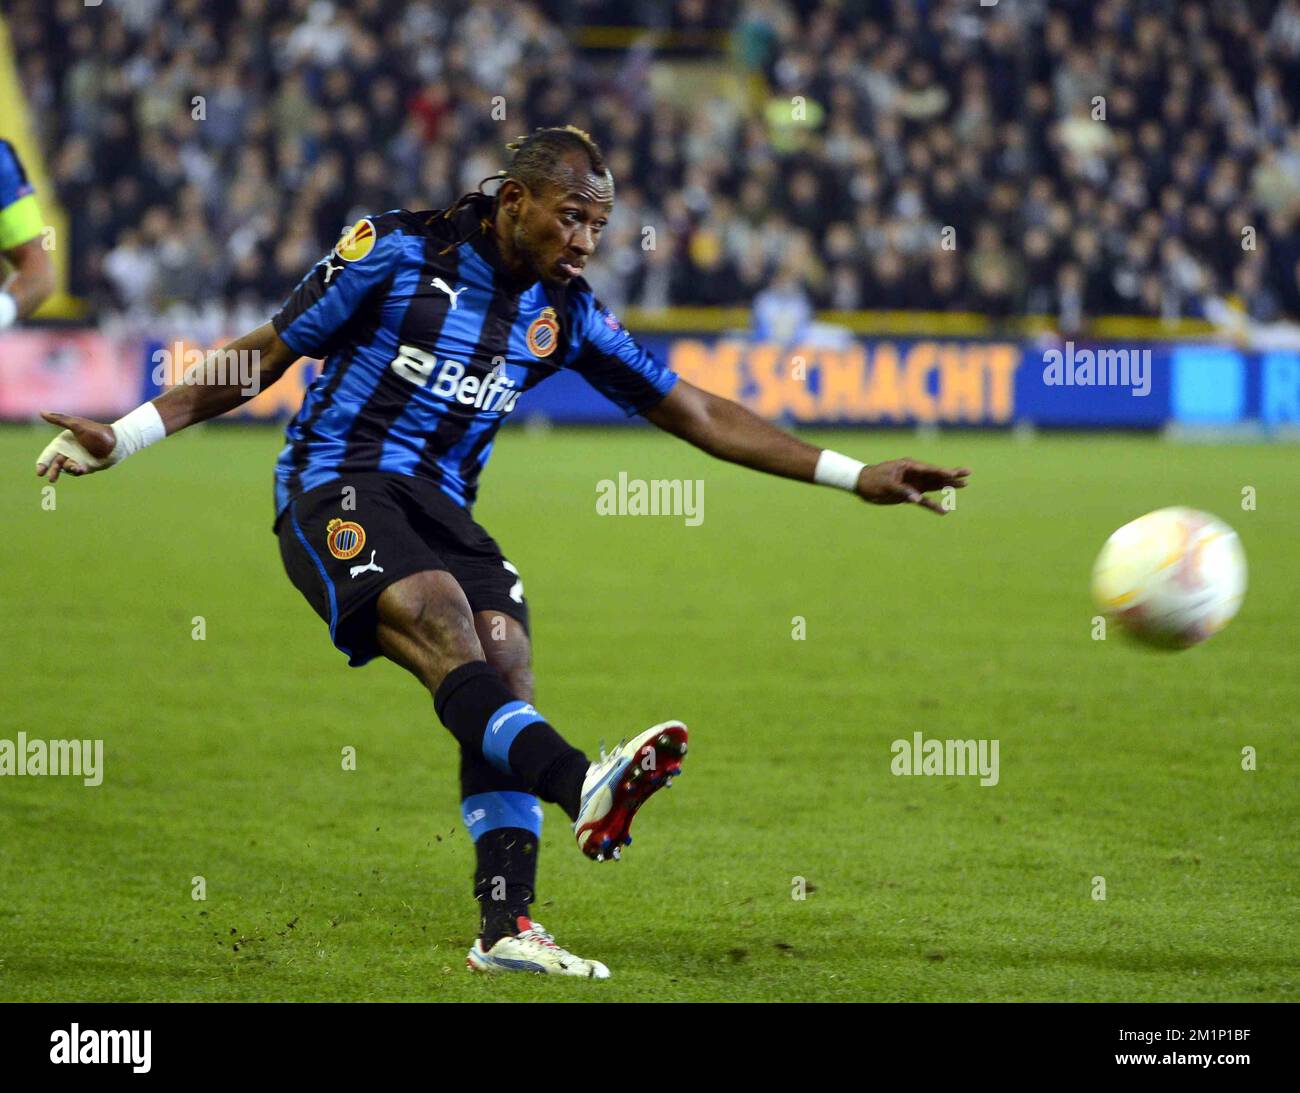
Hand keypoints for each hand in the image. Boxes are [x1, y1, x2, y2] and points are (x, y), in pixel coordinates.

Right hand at [35, 411, 118, 481]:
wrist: (116, 441)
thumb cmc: (96, 431)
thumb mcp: (77, 425)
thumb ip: (59, 420)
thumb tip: (41, 412)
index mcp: (63, 442)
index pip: (49, 454)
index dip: (43, 463)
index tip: (39, 472)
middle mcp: (68, 452)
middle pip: (56, 464)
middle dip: (52, 472)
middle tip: (51, 479)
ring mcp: (77, 460)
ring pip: (66, 468)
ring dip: (67, 470)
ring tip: (73, 467)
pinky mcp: (86, 467)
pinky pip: (78, 471)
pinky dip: (76, 471)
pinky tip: (79, 469)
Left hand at [856, 459, 970, 514]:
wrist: (862, 485)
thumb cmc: (873, 480)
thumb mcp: (886, 485)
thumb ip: (902, 491)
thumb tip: (917, 499)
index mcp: (908, 466)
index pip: (929, 469)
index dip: (942, 472)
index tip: (953, 474)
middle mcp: (914, 474)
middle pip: (936, 475)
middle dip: (952, 475)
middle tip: (968, 473)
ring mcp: (913, 484)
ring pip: (934, 485)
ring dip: (948, 486)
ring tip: (964, 484)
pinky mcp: (910, 495)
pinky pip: (924, 501)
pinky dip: (932, 506)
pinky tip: (943, 511)